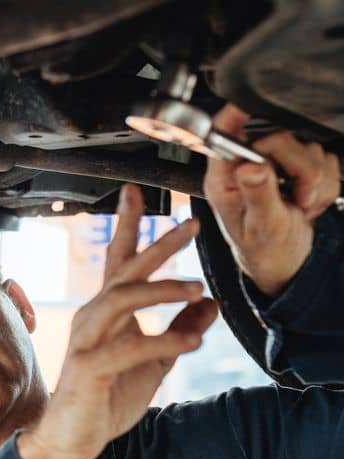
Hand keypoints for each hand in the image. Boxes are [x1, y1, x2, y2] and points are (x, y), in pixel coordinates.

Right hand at [18, 184, 218, 458]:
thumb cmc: (103, 401)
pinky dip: (161, 341)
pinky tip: (190, 342)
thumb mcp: (153, 364)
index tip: (139, 194)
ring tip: (197, 289)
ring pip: (121, 300)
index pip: (118, 263)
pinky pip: (127, 347)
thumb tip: (211, 304)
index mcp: (105, 315)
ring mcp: (87, 342)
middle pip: (124, 272)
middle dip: (157, 246)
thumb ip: (179, 332)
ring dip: (161, 290)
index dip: (129, 227)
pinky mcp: (88, 369)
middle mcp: (92, 320)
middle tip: (190, 225)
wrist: (69, 440)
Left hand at [203, 104, 341, 296]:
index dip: (235, 115)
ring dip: (315, 181)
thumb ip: (257, 194)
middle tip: (299, 195)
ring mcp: (276, 163)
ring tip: (301, 204)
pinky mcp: (300, 166)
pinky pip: (327, 160)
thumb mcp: (259, 225)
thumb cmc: (262, 247)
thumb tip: (252, 168)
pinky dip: (325, 185)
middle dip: (300, 167)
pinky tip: (309, 202)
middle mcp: (249, 164)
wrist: (285, 260)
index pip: (224, 132)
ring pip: (309, 148)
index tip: (248, 105)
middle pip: (281, 136)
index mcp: (226, 175)